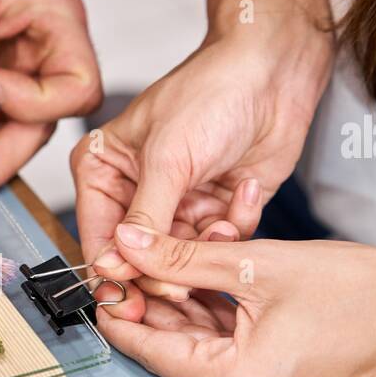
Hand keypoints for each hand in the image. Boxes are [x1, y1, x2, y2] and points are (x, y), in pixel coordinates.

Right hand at [71, 20, 331, 299]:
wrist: (276, 71)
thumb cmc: (214, 91)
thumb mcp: (169, 158)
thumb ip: (144, 217)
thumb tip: (115, 262)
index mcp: (104, 171)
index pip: (99, 237)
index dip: (113, 274)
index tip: (128, 305)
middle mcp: (136, 192)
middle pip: (139, 258)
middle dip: (166, 270)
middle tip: (182, 287)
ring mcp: (177, 204)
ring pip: (181, 258)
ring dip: (207, 249)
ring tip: (222, 223)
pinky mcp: (215, 211)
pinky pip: (218, 246)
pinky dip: (234, 229)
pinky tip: (245, 193)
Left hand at [98, 223, 375, 376]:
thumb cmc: (368, 292)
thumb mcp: (262, 264)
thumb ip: (185, 258)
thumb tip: (129, 245)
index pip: (150, 351)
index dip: (119, 312)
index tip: (102, 284)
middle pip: (177, 358)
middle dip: (156, 310)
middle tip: (137, 266)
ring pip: (206, 363)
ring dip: (189, 321)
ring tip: (178, 272)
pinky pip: (236, 372)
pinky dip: (222, 337)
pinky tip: (215, 298)